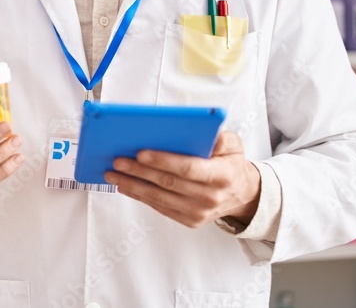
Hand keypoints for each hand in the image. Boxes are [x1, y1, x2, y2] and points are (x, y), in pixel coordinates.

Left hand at [105, 131, 260, 227]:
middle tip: (118, 161)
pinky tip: (126, 186)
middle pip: (168, 183)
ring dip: (133, 185)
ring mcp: (200, 212)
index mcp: (222, 175)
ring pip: (160, 198)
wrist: (242, 194)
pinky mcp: (190, 220)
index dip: (164, 161)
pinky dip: (140, 196)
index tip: (141, 153)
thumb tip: (206, 135)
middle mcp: (211, 197)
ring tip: (114, 174)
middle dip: (139, 171)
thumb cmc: (232, 164)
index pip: (188, 168)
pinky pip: (161, 207)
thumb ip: (222, 139)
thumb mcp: (235, 145)